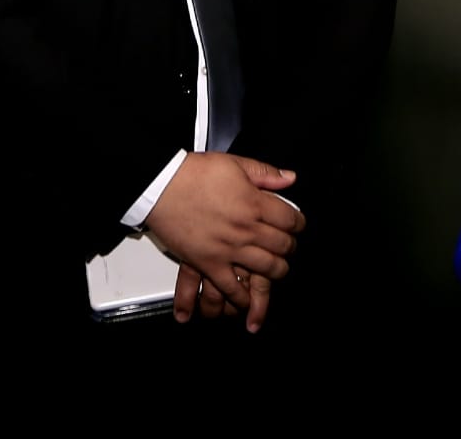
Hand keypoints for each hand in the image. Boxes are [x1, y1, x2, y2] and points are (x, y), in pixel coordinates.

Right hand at [146, 153, 304, 330]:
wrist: (161, 186)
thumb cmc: (194, 173)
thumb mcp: (234, 163)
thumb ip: (265, 173)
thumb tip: (290, 178)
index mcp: (254, 203)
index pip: (291, 219)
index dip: (298, 222)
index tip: (297, 224)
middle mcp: (246, 229)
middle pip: (283, 246)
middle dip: (290, 247)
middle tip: (288, 246)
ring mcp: (228, 250)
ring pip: (266, 269)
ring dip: (276, 270)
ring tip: (275, 268)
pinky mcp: (208, 264)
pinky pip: (231, 288)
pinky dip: (242, 296)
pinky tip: (248, 298)